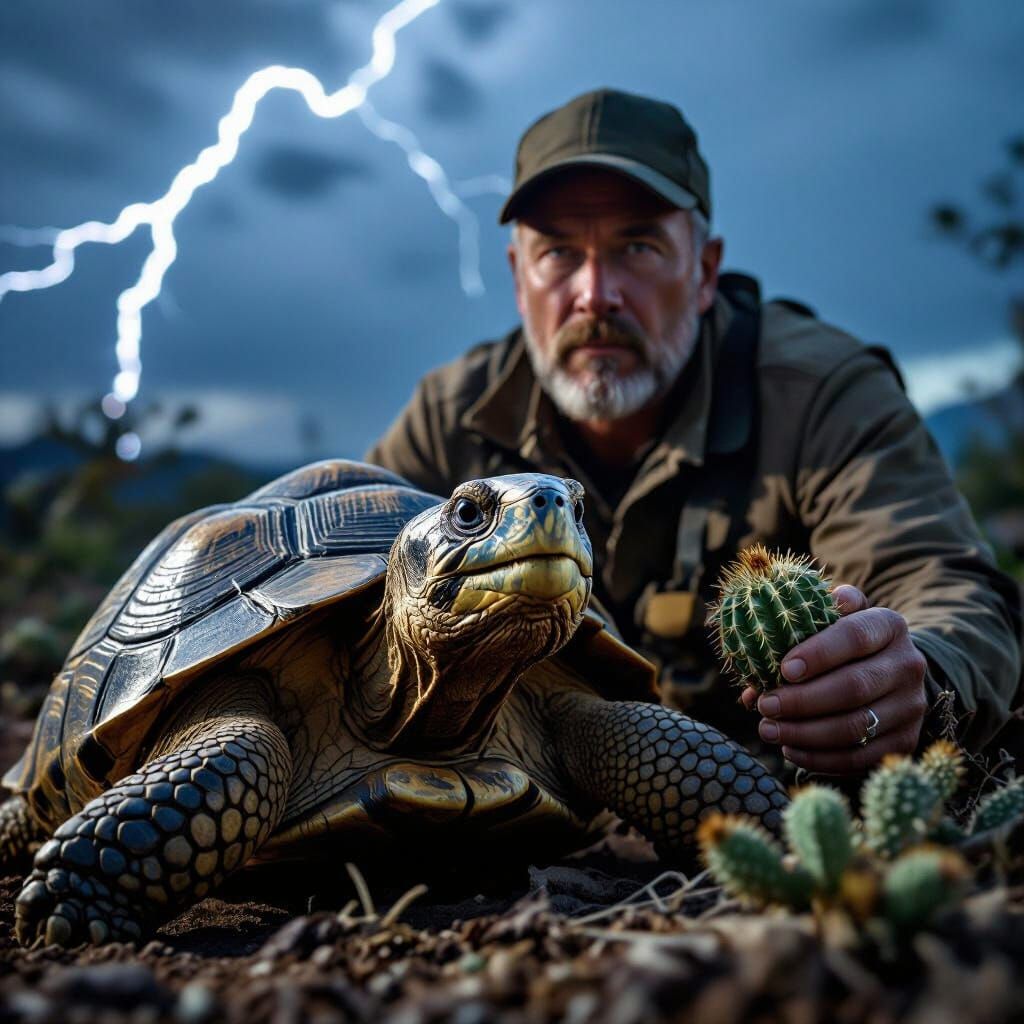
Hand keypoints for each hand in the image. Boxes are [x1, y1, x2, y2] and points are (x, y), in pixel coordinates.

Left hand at [739, 585, 927, 772]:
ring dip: (804, 733)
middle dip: (803, 700)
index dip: (818, 653)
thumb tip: (758, 667)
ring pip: (855, 726)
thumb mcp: (826, 622)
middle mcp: (908, 665)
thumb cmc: (840, 643)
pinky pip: (859, 757)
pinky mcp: (905, 741)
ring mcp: (910, 706)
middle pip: (854, 687)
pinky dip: (819, 758)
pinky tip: (790, 749)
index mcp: (888, 626)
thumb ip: (794, 632)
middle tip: (766, 705)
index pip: (855, 636)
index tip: (784, 670)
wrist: (887, 672)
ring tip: (769, 729)